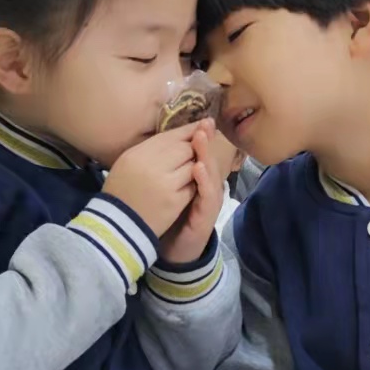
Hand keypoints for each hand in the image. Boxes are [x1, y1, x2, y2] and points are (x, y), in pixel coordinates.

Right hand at [103, 122, 199, 238]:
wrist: (116, 226)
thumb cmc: (120, 192)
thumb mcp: (128, 163)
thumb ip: (150, 149)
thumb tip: (179, 135)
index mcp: (138, 152)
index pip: (171, 135)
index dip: (190, 130)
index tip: (203, 125)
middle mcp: (152, 163)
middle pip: (185, 147)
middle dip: (196, 148)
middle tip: (203, 149)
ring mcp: (165, 182)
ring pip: (193, 165)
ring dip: (196, 167)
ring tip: (193, 169)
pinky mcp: (174, 200)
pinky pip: (194, 185)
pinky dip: (195, 184)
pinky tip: (191, 186)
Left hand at [159, 123, 228, 264]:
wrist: (175, 250)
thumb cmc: (170, 219)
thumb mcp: (167, 190)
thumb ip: (166, 171)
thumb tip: (157, 147)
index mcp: (197, 180)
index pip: (199, 154)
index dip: (198, 137)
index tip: (196, 119)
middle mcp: (207, 187)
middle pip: (208, 159)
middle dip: (206, 140)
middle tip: (204, 123)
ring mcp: (209, 201)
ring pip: (212, 174)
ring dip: (207, 156)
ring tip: (201, 139)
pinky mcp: (207, 215)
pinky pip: (208, 195)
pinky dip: (204, 181)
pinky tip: (199, 169)